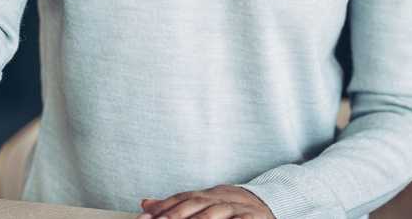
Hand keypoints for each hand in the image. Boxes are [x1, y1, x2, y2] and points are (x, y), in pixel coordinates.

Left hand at [136, 184, 275, 218]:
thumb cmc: (228, 209)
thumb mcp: (203, 204)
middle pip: (196, 205)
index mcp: (207, 195)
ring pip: (215, 214)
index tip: (144, 218)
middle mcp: (221, 199)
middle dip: (175, 215)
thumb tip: (144, 203)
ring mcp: (238, 208)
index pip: (182, 199)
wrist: (267, 205)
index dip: (164, 207)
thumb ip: (176, 205)